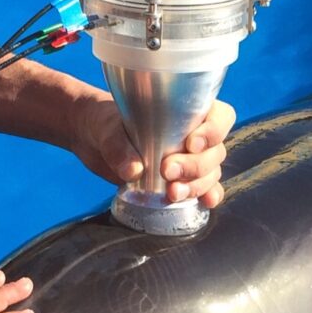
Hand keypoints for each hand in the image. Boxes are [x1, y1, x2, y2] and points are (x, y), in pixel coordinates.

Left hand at [72, 90, 236, 207]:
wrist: (91, 138)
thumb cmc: (103, 121)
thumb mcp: (107, 127)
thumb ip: (118, 146)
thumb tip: (133, 171)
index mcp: (187, 110)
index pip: (220, 117)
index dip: (214, 132)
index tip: (191, 144)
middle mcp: (194, 134)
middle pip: (215, 151)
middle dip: (195, 165)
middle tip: (167, 170)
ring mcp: (189, 159)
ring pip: (211, 173)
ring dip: (197, 185)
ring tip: (172, 193)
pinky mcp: (180, 180)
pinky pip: (204, 189)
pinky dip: (207, 196)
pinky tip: (205, 203)